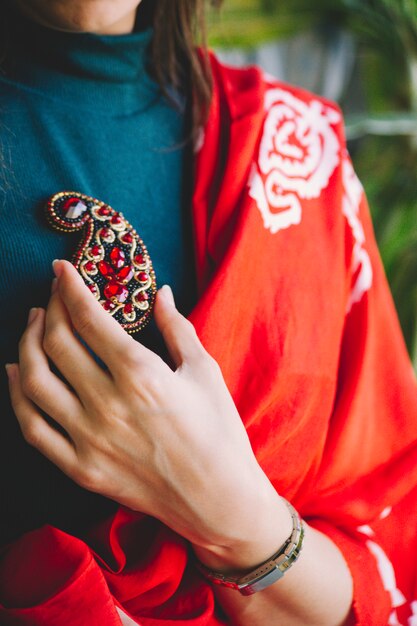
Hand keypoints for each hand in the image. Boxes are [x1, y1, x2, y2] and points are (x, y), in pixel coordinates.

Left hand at [6, 260, 289, 566]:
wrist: (219, 500)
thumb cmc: (219, 432)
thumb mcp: (205, 372)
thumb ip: (177, 328)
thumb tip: (162, 293)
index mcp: (141, 374)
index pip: (89, 318)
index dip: (70, 287)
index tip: (61, 269)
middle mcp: (107, 404)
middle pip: (57, 343)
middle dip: (50, 308)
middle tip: (54, 296)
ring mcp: (88, 439)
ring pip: (35, 381)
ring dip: (27, 344)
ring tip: (35, 326)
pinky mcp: (80, 468)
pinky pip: (33, 428)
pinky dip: (17, 396)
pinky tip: (16, 373)